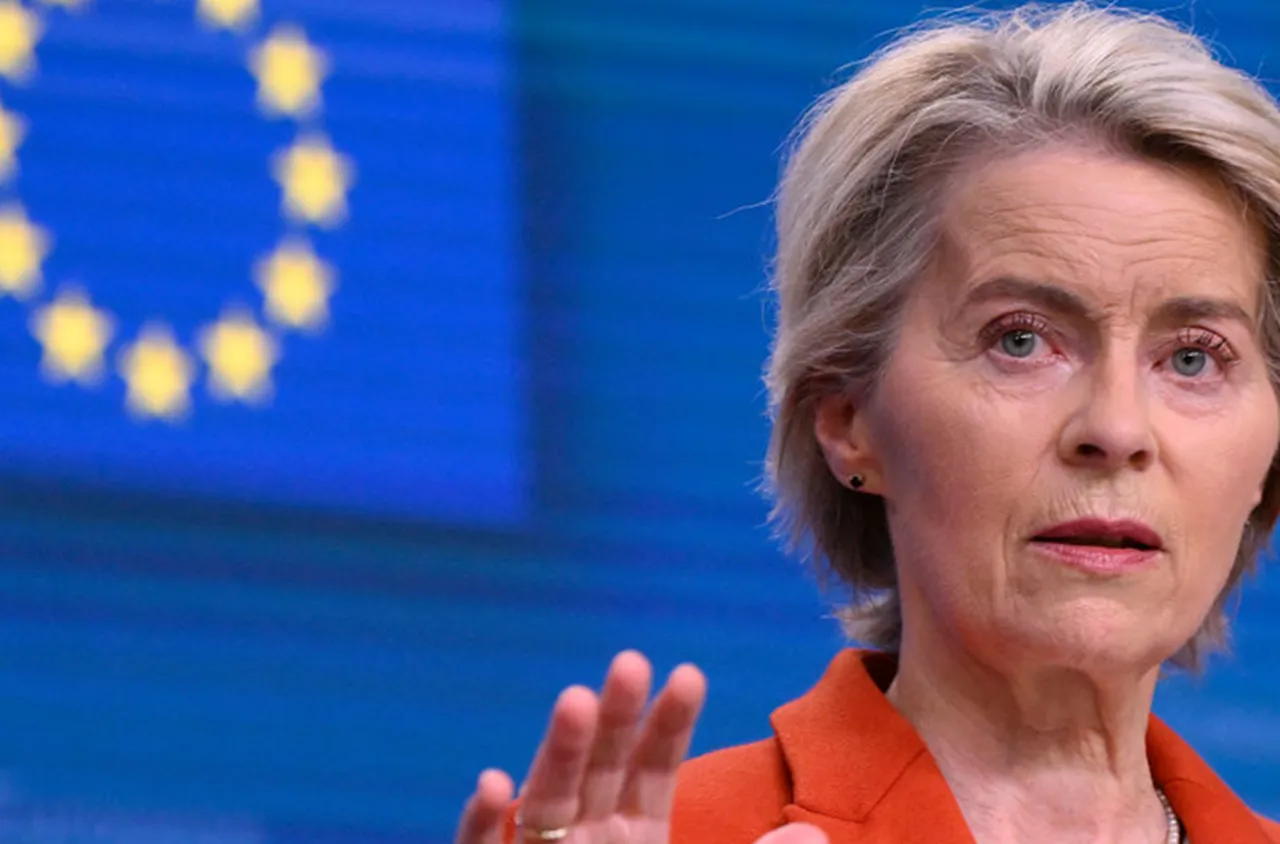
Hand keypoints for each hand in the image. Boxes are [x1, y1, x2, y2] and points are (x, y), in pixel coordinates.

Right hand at [454, 651, 824, 843]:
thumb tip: (811, 836)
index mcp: (633, 836)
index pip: (651, 769)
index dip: (667, 723)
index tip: (688, 674)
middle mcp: (583, 841)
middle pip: (598, 770)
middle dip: (613, 717)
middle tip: (629, 661)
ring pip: (544, 802)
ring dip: (555, 753)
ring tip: (575, 700)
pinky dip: (485, 824)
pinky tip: (495, 784)